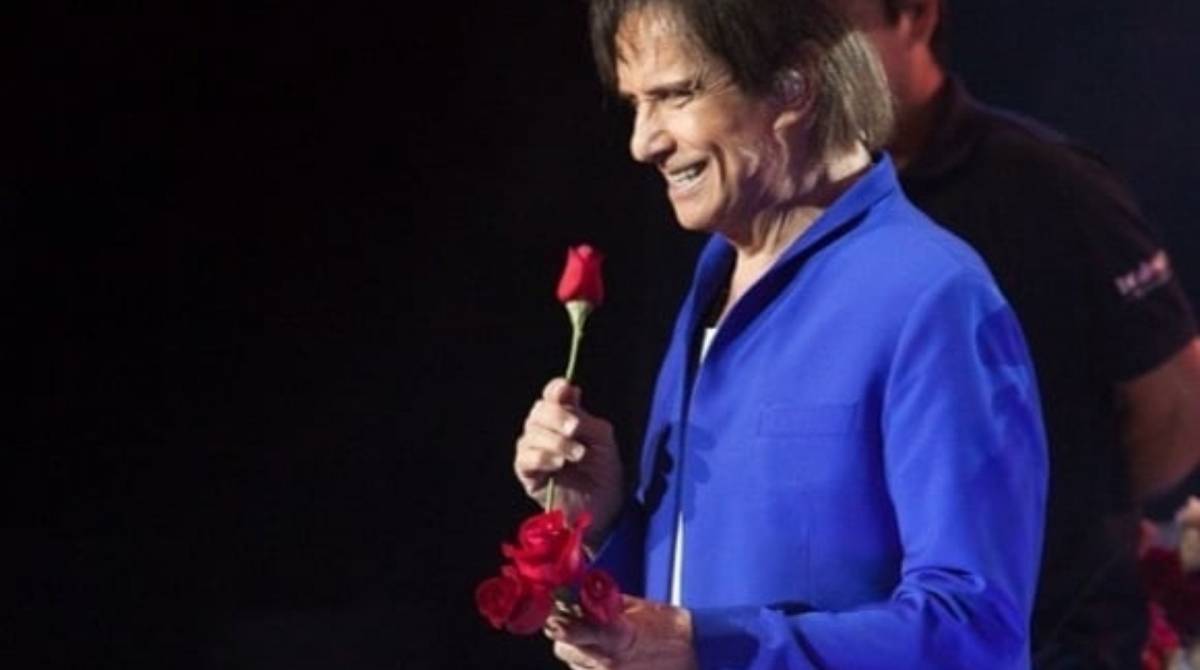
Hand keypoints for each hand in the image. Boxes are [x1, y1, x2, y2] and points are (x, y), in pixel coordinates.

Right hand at [514, 378, 623, 544]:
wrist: (603, 511)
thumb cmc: (605, 475)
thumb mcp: (603, 440)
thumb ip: (586, 418)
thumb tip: (569, 392)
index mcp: (566, 421)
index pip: (552, 396)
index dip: (555, 389)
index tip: (565, 388)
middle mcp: (546, 433)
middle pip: (538, 411)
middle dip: (556, 416)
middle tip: (575, 429)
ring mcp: (535, 453)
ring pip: (530, 433)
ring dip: (555, 440)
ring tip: (576, 454)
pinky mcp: (528, 475)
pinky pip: (525, 458)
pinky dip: (542, 456)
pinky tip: (558, 463)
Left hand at [545, 596, 696, 669]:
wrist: (696, 653)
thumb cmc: (670, 627)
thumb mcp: (637, 607)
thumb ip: (603, 603)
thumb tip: (577, 596)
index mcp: (614, 636)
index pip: (570, 631)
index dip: (557, 622)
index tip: (554, 613)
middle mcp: (607, 662)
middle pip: (563, 650)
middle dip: (566, 636)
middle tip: (577, 625)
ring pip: (573, 666)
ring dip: (579, 653)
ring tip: (599, 643)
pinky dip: (590, 667)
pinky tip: (606, 657)